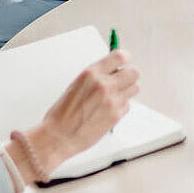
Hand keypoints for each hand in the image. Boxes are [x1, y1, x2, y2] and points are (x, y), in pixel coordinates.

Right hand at [21, 50, 139, 176]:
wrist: (58, 136)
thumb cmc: (62, 113)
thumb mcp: (76, 85)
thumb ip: (95, 77)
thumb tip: (111, 71)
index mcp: (91, 74)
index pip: (120, 56)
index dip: (125, 58)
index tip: (124, 61)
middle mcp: (104, 85)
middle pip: (133, 72)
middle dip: (129, 75)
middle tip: (121, 80)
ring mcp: (112, 100)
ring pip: (135, 88)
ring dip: (127, 90)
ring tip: (114, 96)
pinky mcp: (116, 115)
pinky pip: (128, 105)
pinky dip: (121, 106)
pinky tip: (108, 110)